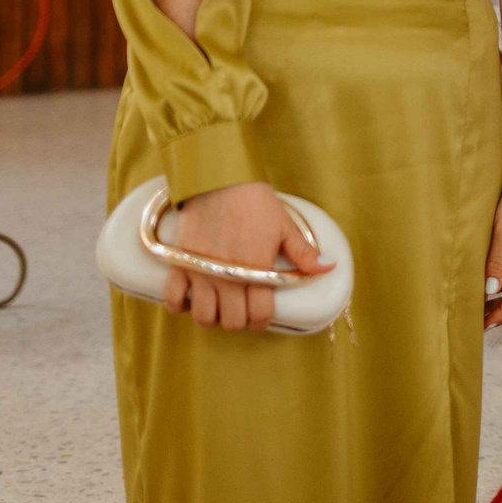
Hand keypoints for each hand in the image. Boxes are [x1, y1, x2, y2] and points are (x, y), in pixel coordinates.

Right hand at [161, 181, 332, 330]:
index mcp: (256, 271)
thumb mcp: (285, 226)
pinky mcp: (180, 264)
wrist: (220, 181)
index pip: (259, 316)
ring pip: (203, 317)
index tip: (261, 314)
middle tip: (241, 308)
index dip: (262, 321)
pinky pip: (172, 299)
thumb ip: (304, 253)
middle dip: (239, 320)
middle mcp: (228, 279)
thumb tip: (329, 267)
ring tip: (219, 304)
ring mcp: (201, 274)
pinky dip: (180, 305)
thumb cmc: (255, 202)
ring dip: (212, 316)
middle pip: (232, 322)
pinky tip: (191, 298)